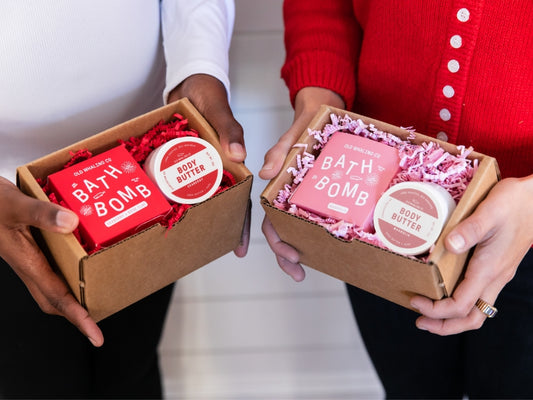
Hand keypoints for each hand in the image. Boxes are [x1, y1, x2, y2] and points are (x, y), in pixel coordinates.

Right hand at [0, 177, 103, 345]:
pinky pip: (51, 267)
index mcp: (27, 262)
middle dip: (76, 314)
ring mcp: (27, 258)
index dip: (78, 317)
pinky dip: (68, 271)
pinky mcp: (28, 247)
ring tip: (96, 296)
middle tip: (97, 323)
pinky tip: (82, 259)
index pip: (58, 297)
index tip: (95, 335)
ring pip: (52, 285)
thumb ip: (41, 214)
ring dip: (72, 294)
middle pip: (55, 299)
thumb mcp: (15, 205)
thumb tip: (71, 224)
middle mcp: (28, 265)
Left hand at [168, 74, 249, 255]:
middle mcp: (215, 168)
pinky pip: (175, 180)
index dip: (241, 224)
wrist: (186, 81)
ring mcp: (195, 166)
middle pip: (218, 202)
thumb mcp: (219, 110)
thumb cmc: (208, 93)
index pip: (241, 198)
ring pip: (195, 195)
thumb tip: (239, 157)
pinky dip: (169, 193)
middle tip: (203, 247)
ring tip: (179, 237)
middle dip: (215, 226)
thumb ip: (229, 129)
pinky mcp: (179, 160)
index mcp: (231, 162)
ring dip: (190, 213)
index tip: (239, 247)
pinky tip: (161, 206)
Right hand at [259, 87, 344, 280]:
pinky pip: (307, 216)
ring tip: (305, 270)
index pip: (268, 219)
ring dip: (295, 251)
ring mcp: (297, 194)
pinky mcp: (311, 191)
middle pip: (277, 230)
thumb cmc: (307, 121)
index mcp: (275, 185)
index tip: (289, 254)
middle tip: (298, 273)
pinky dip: (309, 234)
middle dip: (285, 254)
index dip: (275, 239)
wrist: (322, 109)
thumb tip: (263, 174)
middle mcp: (284, 194)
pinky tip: (319, 246)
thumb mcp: (294, 135)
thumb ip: (279, 152)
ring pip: (290, 228)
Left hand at [410, 175, 532, 333]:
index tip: (415, 300)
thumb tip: (448, 245)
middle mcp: (494, 277)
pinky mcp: (496, 267)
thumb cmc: (514, 203)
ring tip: (429, 313)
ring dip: (453, 318)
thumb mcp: (490, 211)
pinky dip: (461, 302)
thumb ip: (470, 229)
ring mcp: (497, 274)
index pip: (461, 305)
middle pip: (472, 318)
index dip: (436, 310)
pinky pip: (479, 295)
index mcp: (489, 269)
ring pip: (477, 310)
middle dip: (444, 325)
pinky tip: (445, 290)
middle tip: (420, 321)